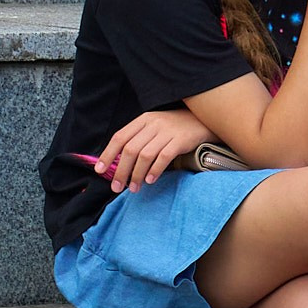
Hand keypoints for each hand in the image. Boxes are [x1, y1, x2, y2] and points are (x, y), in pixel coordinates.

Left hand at [95, 108, 216, 193]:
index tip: (100, 170)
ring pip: (145, 155)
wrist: (207, 120)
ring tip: (134, 188)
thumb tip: (120, 162)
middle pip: (130, 149)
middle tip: (117, 187)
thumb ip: (140, 139)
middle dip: (121, 171)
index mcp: (144, 119)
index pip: (120, 137)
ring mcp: (168, 131)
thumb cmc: (178, 128)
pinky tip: (150, 180)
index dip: (108, 154)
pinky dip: (155, 170)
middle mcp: (153, 123)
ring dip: (137, 174)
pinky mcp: (181, 140)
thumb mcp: (156, 127)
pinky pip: (163, 157)